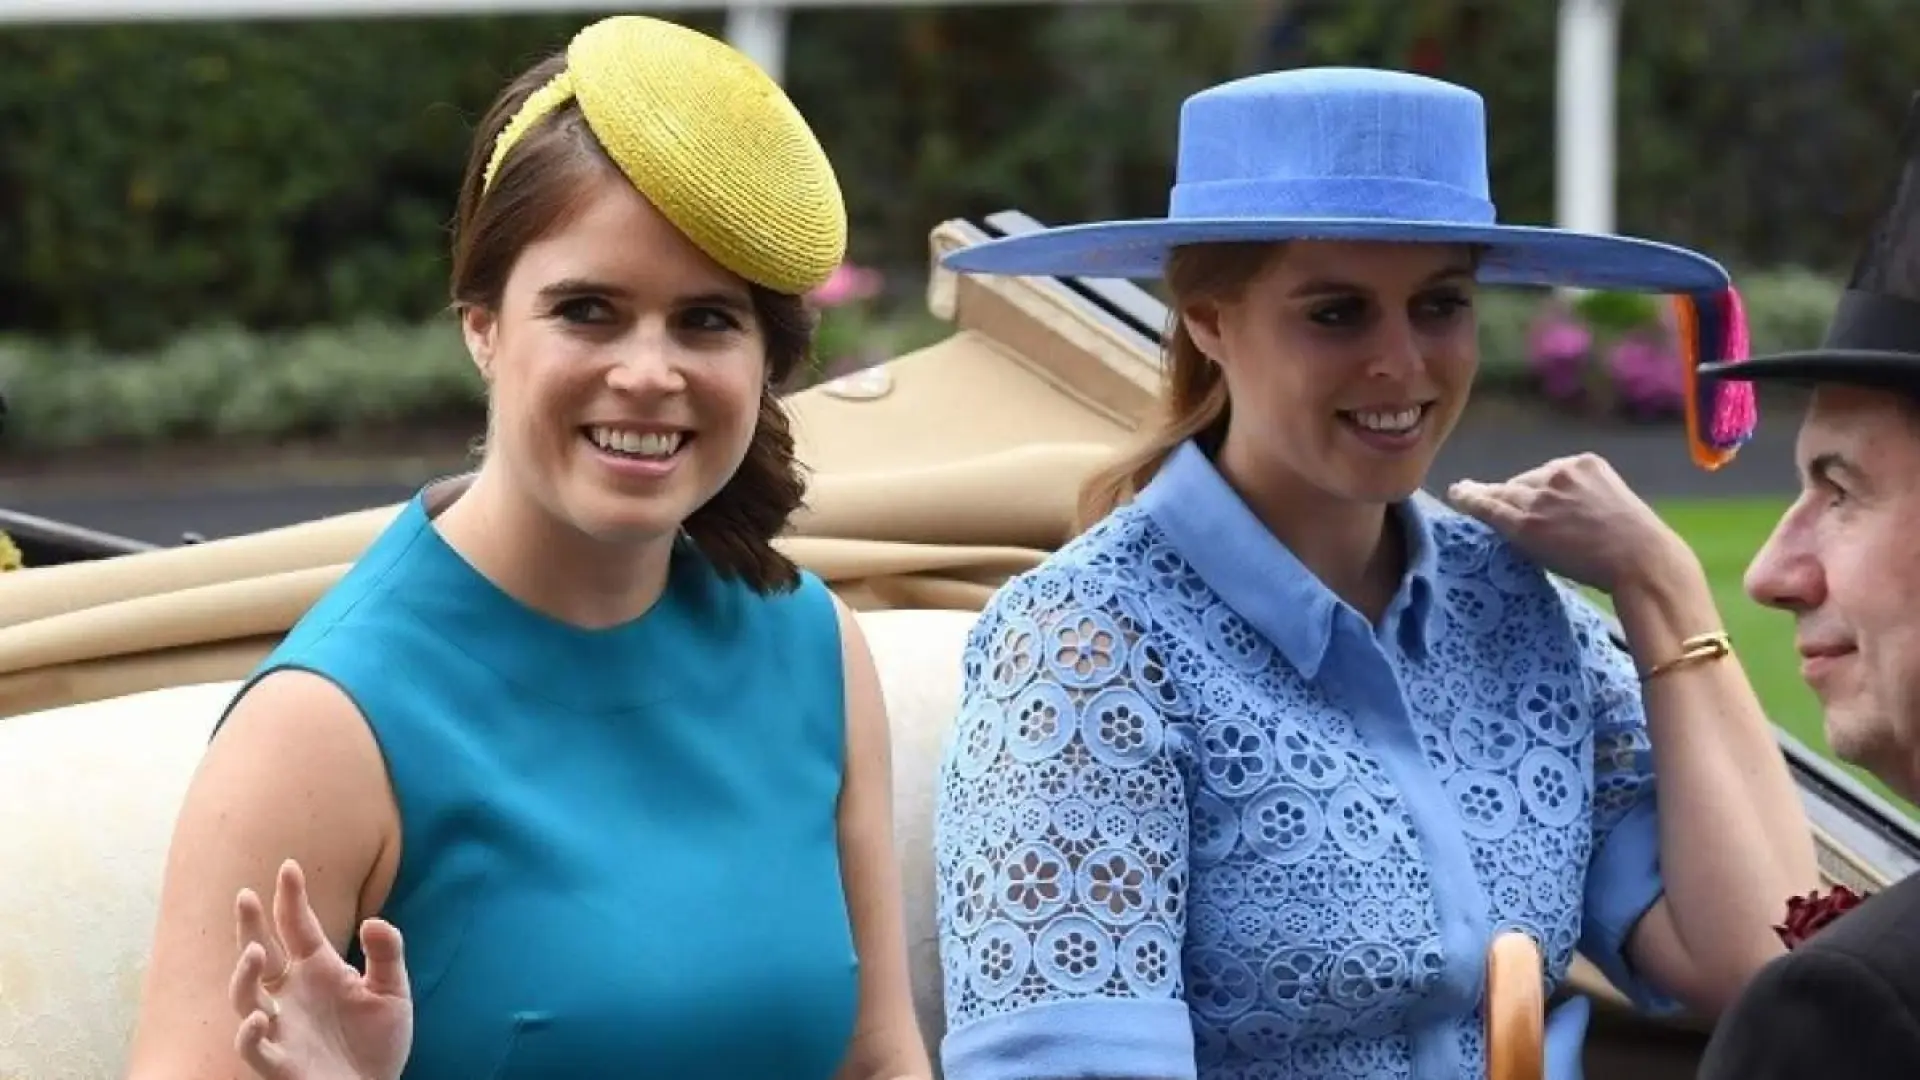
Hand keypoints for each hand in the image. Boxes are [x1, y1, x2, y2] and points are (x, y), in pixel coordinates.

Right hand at [229, 858, 413, 1079]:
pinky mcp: (280, 1062)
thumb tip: (375, 920)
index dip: (291, 898)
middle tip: (245, 895)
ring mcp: (282, 1027)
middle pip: (260, 953)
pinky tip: (262, 1016)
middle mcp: (292, 993)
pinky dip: (251, 1033)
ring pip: (246, 997)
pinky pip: (255, 1047)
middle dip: (250, 925)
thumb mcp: (393, 991)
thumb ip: (387, 954)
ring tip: (255, 951)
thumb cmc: (379, 1041)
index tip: (289, 867)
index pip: (297, 926)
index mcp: (317, 969)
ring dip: (244, 974)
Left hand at [1445, 452, 1691, 594]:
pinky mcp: (1526, 522)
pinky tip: (1456, 496)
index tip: (1526, 495)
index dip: (1535, 489)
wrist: (1641, 559)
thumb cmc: (1637, 544)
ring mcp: (1540, 496)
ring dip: (1487, 497)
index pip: (1547, 474)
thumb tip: (1561, 514)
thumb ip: (1584, 498)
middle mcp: (1559, 472)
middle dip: (1515, 496)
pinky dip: (1470, 501)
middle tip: (1501, 504)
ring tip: (1464, 494)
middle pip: (1523, 481)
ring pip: (1505, 494)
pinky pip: (1490, 507)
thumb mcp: (1614, 504)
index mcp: (1586, 463)